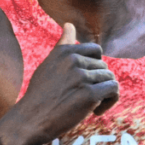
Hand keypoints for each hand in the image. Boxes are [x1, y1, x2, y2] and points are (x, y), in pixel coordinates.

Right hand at [0, 23, 118, 144]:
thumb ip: (63, 45)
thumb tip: (69, 24)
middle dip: (99, 82)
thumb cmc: (40, 94)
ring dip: (105, 94)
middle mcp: (73, 60)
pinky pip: (113, 90)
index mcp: (65, 51)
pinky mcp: (89, 94)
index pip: (96, 50)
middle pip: (104, 66)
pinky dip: (109, 101)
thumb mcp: (48, 63)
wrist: (30, 120)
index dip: (95, 67)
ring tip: (90, 106)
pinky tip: (96, 111)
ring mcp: (82, 76)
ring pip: (110, 78)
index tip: (85, 81)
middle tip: (85, 98)